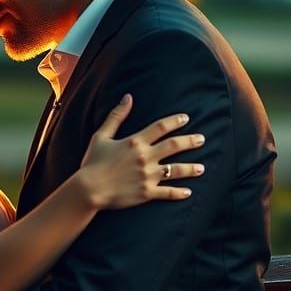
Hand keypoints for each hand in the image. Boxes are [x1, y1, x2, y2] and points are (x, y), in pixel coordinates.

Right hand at [78, 94, 205, 208]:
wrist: (88, 189)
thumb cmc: (92, 163)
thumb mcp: (101, 136)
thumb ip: (116, 116)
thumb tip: (128, 97)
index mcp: (135, 142)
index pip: (161, 127)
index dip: (175, 121)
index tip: (186, 118)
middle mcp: (145, 157)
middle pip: (174, 145)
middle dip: (190, 141)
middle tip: (202, 139)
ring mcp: (148, 176)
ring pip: (176, 170)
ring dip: (191, 168)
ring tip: (201, 168)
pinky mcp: (146, 193)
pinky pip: (168, 193)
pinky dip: (179, 193)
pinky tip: (189, 192)